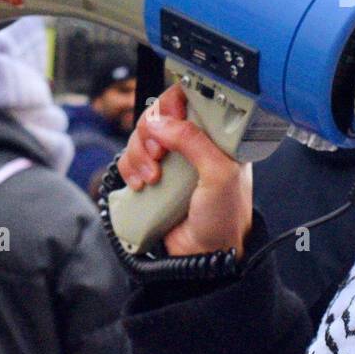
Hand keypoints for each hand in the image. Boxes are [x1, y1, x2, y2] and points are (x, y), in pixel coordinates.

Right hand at [116, 82, 253, 258]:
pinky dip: (130, 168)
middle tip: (159, 155)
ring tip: (152, 177)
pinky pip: (129, 159)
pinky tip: (143, 184)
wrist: (205, 255)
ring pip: (140, 136)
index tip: (169, 118)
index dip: (174, 103)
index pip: (191, 98)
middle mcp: (192, 143)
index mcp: (216, 135)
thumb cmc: (225, 216)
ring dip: (139, 154)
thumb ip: (194, 142)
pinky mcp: (153, 176)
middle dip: (151, 132)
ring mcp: (171, 159)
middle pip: (158, 114)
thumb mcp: (220, 174)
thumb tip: (162, 122)